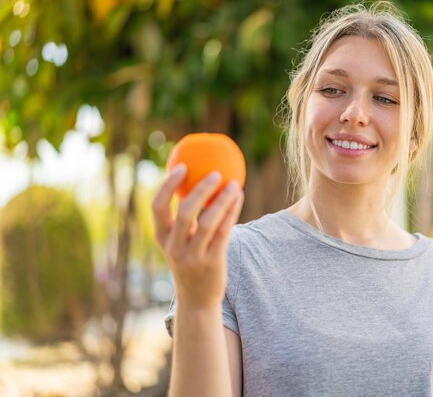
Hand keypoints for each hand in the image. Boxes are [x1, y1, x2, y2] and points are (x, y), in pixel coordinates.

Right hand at [151, 164, 243, 308]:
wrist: (196, 302)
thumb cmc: (190, 264)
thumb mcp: (180, 243)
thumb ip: (184, 220)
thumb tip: (198, 184)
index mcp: (162, 238)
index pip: (157, 207)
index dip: (167, 185)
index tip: (182, 166)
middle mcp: (174, 247)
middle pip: (185, 212)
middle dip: (200, 189)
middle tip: (216, 173)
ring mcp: (193, 257)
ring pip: (208, 222)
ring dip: (222, 200)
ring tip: (234, 184)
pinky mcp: (212, 262)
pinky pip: (224, 232)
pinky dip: (231, 212)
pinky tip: (239, 198)